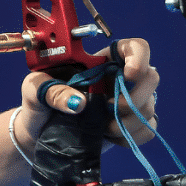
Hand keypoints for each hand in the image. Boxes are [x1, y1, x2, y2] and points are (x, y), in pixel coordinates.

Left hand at [16, 38, 159, 150]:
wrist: (38, 133)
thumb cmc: (37, 103)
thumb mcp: (34, 90)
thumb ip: (52, 90)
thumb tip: (78, 103)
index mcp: (100, 63)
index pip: (134, 48)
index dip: (139, 57)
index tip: (127, 75)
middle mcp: (118, 80)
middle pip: (151, 77)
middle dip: (134, 96)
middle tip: (108, 108)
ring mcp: (126, 103)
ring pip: (149, 106)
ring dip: (129, 120)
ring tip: (103, 128)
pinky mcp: (128, 125)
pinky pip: (148, 129)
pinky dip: (132, 135)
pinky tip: (110, 137)